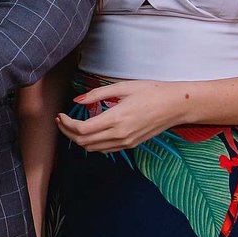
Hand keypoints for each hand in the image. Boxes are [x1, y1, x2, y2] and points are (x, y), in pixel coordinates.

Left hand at [55, 79, 190, 152]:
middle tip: (61, 120)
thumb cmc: (152, 91)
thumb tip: (77, 100)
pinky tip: (90, 131)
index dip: (66, 124)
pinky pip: (105, 149)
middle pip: (84, 141)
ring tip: (72, 125)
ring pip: (93, 148)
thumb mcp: (123, 87)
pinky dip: (92, 143)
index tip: (60, 115)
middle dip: (68, 132)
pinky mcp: (131, 144)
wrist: (177, 105)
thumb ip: (97, 94)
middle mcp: (120, 134)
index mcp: (116, 118)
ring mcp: (126, 142)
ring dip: (78, 139)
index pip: (82, 129)